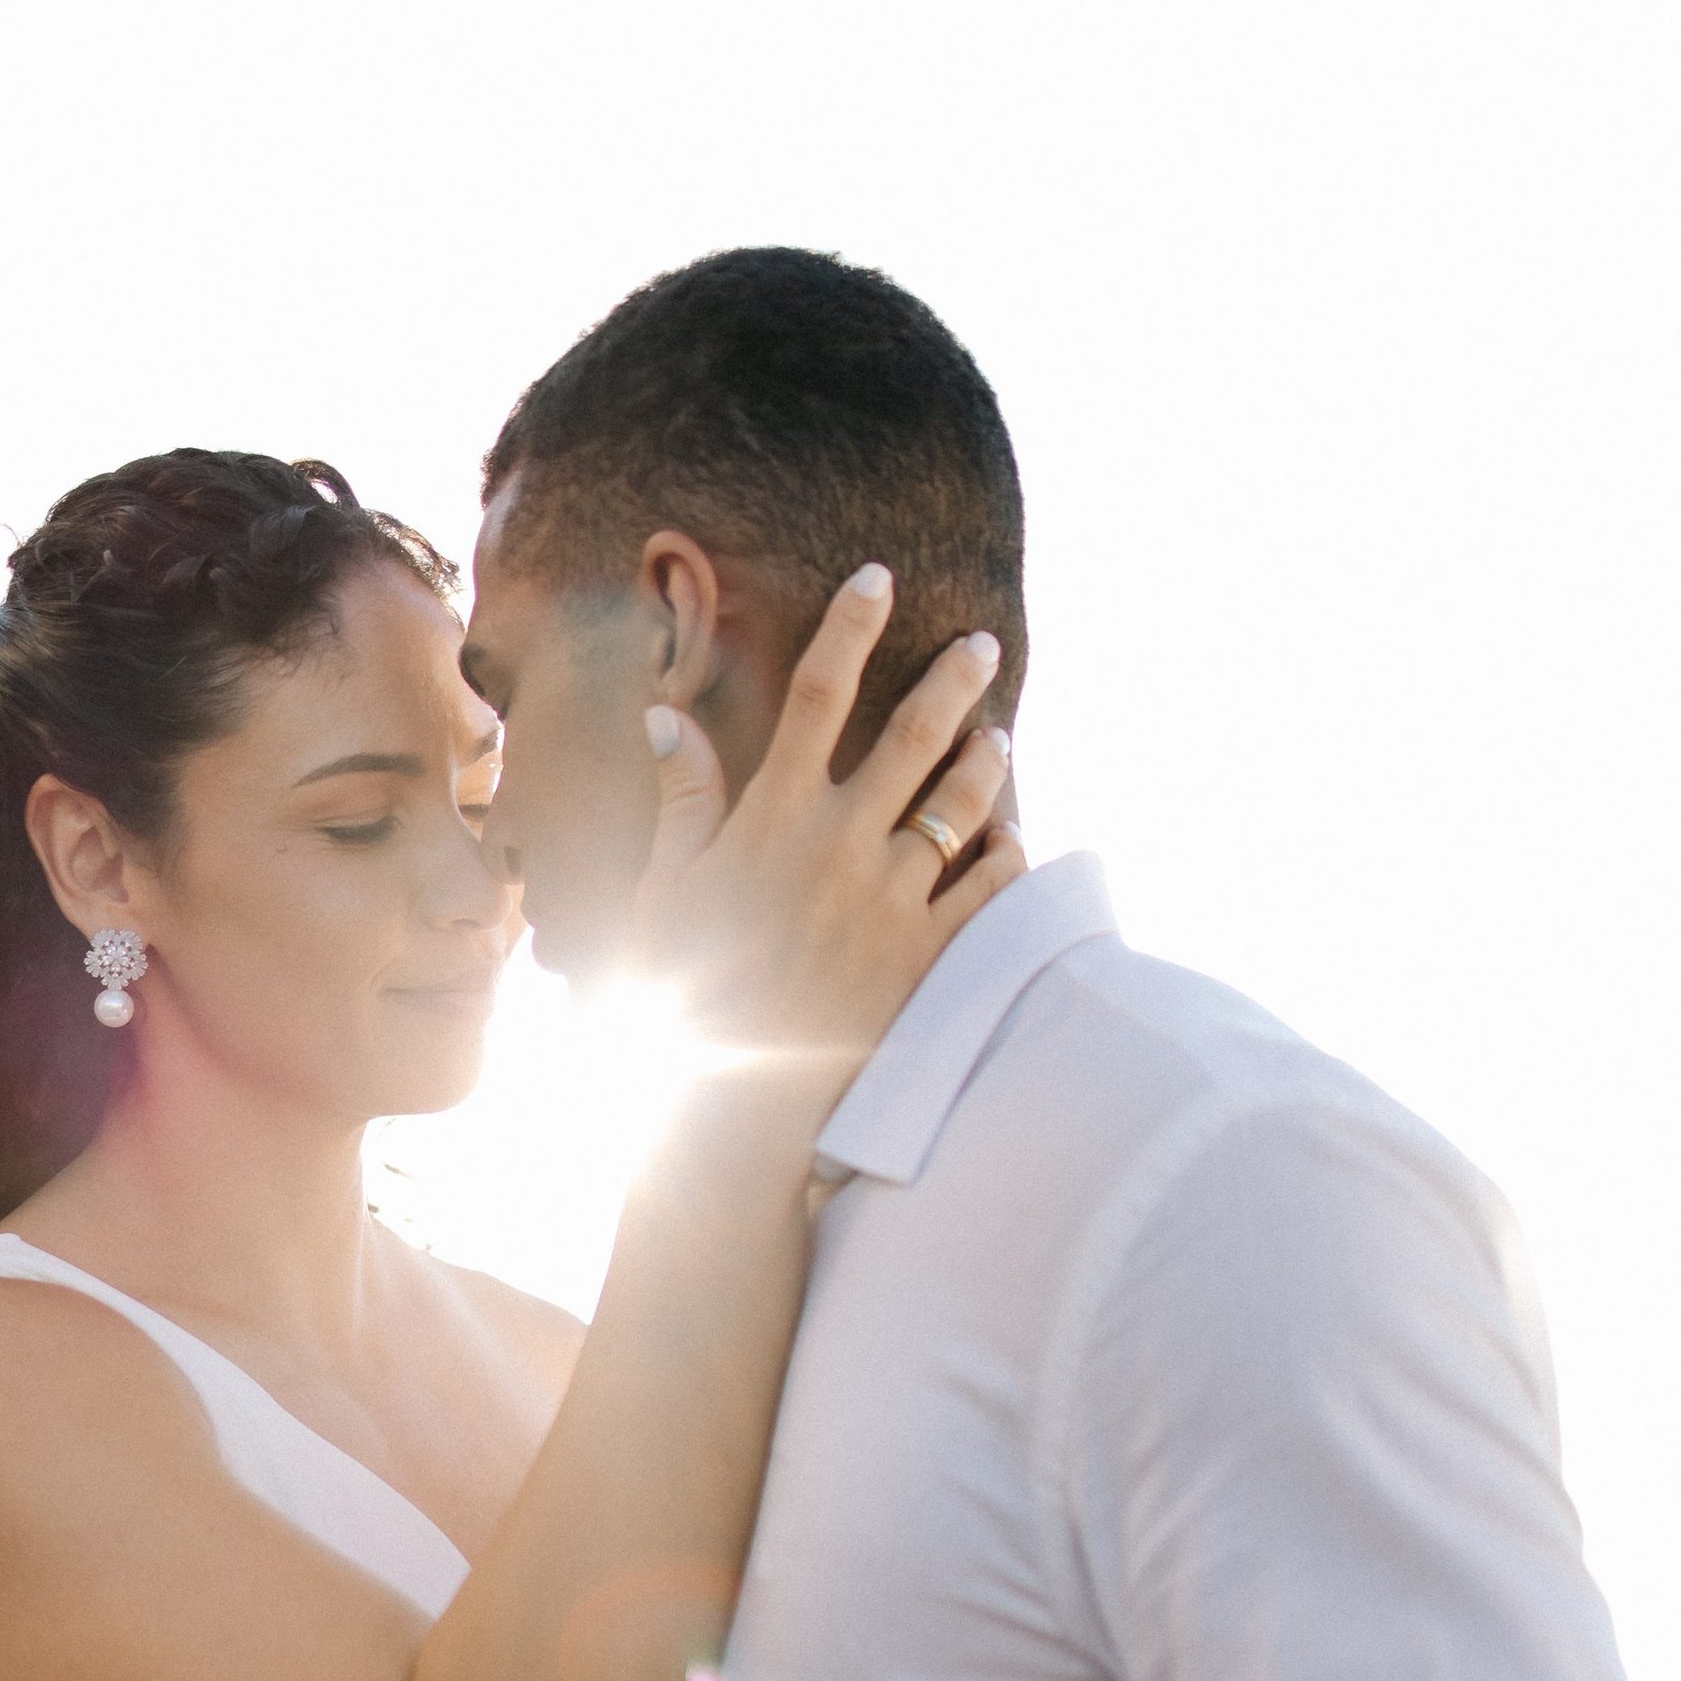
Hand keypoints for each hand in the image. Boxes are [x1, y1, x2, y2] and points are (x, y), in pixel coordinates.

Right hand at [631, 567, 1025, 1130]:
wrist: (736, 1102)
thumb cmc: (686, 995)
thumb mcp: (667, 893)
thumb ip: (682, 802)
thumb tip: (665, 717)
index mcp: (773, 820)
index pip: (818, 693)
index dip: (849, 626)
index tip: (877, 578)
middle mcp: (841, 846)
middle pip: (913, 735)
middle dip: (953, 679)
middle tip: (981, 645)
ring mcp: (893, 901)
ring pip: (962, 807)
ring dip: (986, 763)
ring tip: (997, 736)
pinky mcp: (928, 957)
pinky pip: (989, 892)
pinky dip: (1008, 858)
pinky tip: (1015, 837)